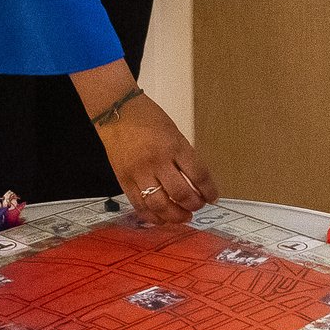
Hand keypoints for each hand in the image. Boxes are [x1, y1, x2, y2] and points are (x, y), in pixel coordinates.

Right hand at [94, 94, 218, 224]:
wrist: (116, 111)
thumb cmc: (148, 118)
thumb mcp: (174, 133)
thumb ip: (184, 157)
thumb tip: (197, 183)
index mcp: (174, 146)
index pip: (198, 175)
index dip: (209, 191)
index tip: (212, 198)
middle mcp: (157, 161)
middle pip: (181, 194)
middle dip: (194, 205)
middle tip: (198, 206)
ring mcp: (139, 172)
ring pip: (160, 205)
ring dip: (175, 216)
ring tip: (183, 216)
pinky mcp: (124, 180)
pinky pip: (140, 205)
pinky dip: (153, 217)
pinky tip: (162, 218)